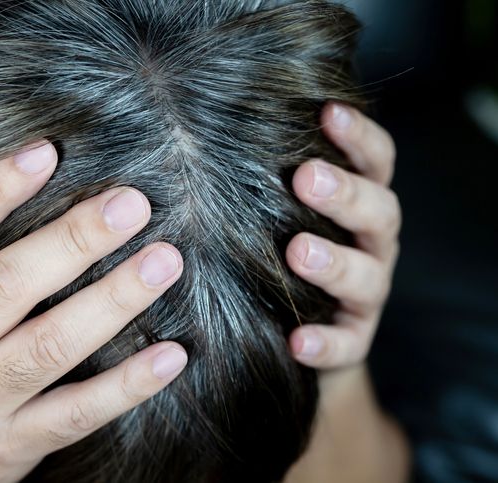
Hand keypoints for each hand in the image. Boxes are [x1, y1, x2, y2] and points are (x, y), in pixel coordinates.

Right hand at [0, 136, 186, 482]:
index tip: (45, 153)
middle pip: (7, 287)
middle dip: (73, 241)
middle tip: (130, 203)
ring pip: (50, 348)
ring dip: (112, 302)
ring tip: (163, 260)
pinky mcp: (12, 445)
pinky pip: (75, 415)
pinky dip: (126, 387)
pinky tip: (172, 355)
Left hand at [287, 103, 400, 368]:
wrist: (295, 331)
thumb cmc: (277, 250)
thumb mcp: (277, 209)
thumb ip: (264, 174)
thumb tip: (201, 124)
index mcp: (359, 203)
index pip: (374, 162)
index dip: (359, 136)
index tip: (329, 111)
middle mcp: (371, 244)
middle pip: (379, 212)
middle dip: (345, 193)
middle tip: (306, 177)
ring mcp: (366, 294)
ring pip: (367, 277)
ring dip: (335, 263)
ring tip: (298, 252)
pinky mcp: (353, 340)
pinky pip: (347, 344)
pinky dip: (326, 342)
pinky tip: (298, 340)